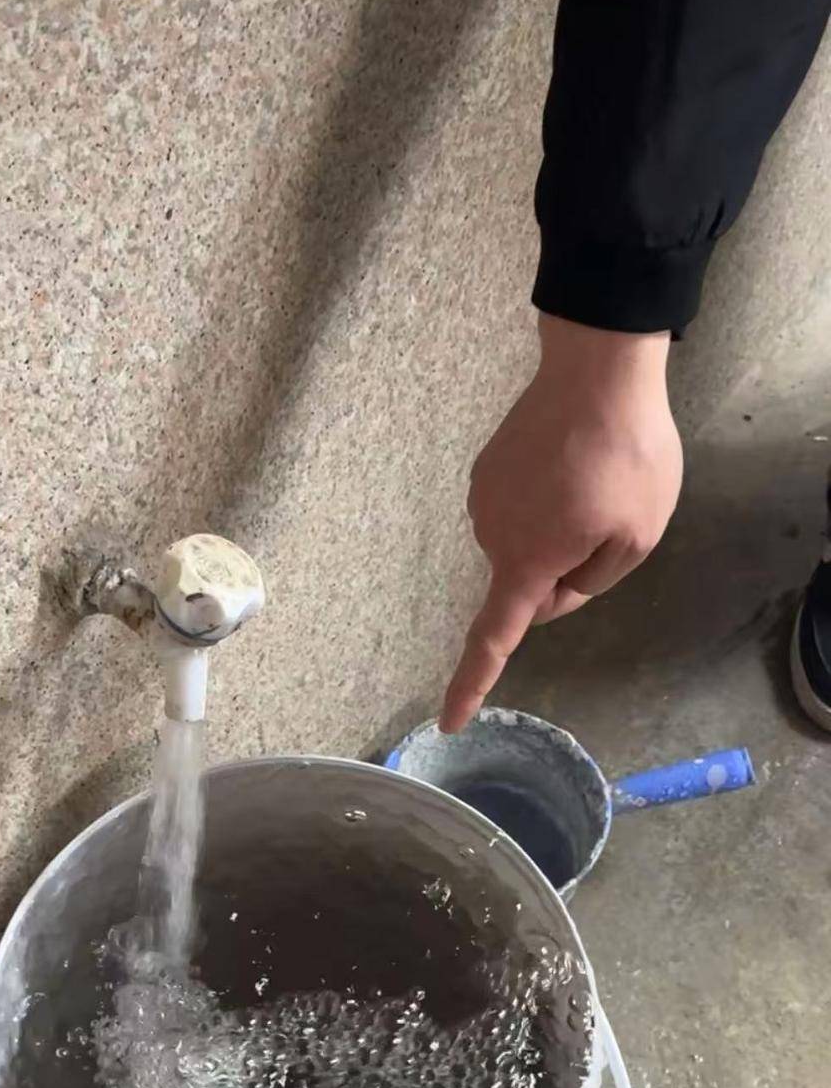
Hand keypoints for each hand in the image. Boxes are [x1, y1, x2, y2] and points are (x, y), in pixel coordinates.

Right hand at [440, 314, 680, 731]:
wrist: (596, 368)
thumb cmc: (627, 457)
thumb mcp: (638, 536)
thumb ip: (593, 581)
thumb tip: (554, 589)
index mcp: (527, 562)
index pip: (494, 637)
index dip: (472, 683)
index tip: (449, 719)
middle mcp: (491, 535)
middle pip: (527, 583)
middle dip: (567, 569)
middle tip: (610, 519)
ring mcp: (483, 498)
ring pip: (526, 543)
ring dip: (559, 530)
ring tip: (595, 481)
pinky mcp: (486, 469)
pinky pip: (519, 508)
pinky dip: (546, 501)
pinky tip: (573, 463)